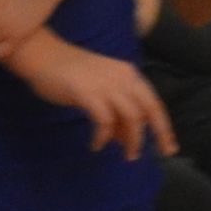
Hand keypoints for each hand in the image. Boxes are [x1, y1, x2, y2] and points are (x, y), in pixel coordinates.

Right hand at [14, 36, 177, 160]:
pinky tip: (97, 145)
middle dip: (158, 133)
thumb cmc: (69, 73)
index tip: (169, 146)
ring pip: (131, 117)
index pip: (153, 102)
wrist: (41, 55)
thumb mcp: (100, 90)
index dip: (163, 125)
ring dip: (132, 140)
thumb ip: (115, 111)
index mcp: (128, 74)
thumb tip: (126, 138)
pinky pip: (104, 121)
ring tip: (127, 155)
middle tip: (163, 153)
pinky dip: (103, 136)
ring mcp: (105, 84)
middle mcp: (122, 77)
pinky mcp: (87, 93)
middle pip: (149, 109)